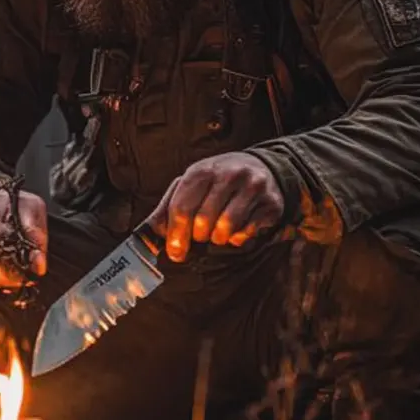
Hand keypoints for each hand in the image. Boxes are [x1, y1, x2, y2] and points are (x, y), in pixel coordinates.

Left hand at [146, 152, 284, 262]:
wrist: (259, 167)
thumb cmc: (217, 181)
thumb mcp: (190, 186)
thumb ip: (167, 209)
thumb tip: (149, 236)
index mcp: (202, 170)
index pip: (183, 207)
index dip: (176, 235)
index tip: (175, 253)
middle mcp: (229, 174)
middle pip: (204, 222)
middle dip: (199, 236)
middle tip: (202, 234)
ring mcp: (252, 187)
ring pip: (226, 230)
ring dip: (219, 238)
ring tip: (219, 230)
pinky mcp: (271, 203)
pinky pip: (247, 233)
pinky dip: (238, 238)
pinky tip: (239, 226)